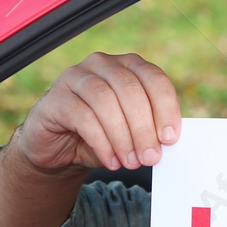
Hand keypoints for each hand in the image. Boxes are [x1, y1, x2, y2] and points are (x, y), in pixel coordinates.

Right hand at [12, 52, 181, 173]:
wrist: (58, 148)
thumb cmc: (100, 136)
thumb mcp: (130, 132)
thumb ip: (148, 130)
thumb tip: (167, 141)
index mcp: (127, 66)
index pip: (153, 78)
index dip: (165, 107)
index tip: (170, 138)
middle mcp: (102, 64)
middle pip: (129, 89)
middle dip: (144, 127)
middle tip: (151, 156)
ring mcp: (76, 77)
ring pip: (105, 100)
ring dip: (122, 136)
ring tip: (131, 162)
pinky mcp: (56, 97)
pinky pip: (83, 117)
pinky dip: (102, 143)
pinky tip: (111, 161)